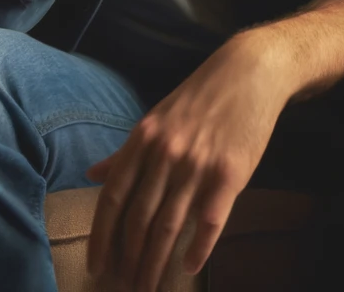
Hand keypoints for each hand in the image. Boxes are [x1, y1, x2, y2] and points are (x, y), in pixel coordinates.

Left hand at [84, 33, 288, 290]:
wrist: (250, 73)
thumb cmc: (201, 97)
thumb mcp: (156, 118)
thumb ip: (127, 152)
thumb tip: (93, 173)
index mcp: (143, 140)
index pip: (113, 198)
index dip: (102, 237)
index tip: (98, 267)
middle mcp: (165, 154)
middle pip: (139, 220)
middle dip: (130, 260)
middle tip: (126, 288)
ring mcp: (197, 165)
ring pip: (169, 226)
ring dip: (157, 263)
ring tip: (150, 287)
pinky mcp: (230, 174)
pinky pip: (209, 221)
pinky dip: (198, 248)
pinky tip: (189, 266)